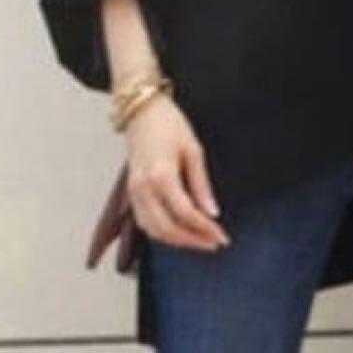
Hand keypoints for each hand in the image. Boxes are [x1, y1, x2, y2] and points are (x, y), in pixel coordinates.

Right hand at [123, 94, 231, 251]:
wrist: (142, 110)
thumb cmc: (169, 124)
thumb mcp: (194, 151)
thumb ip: (201, 185)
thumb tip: (212, 212)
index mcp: (161, 176)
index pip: (186, 214)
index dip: (205, 229)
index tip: (221, 237)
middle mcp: (144, 188)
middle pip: (167, 229)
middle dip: (192, 240)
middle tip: (213, 242)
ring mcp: (134, 191)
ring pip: (153, 230)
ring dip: (176, 240)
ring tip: (200, 239)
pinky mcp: (131, 191)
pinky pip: (144, 221)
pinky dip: (161, 231)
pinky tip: (179, 230)